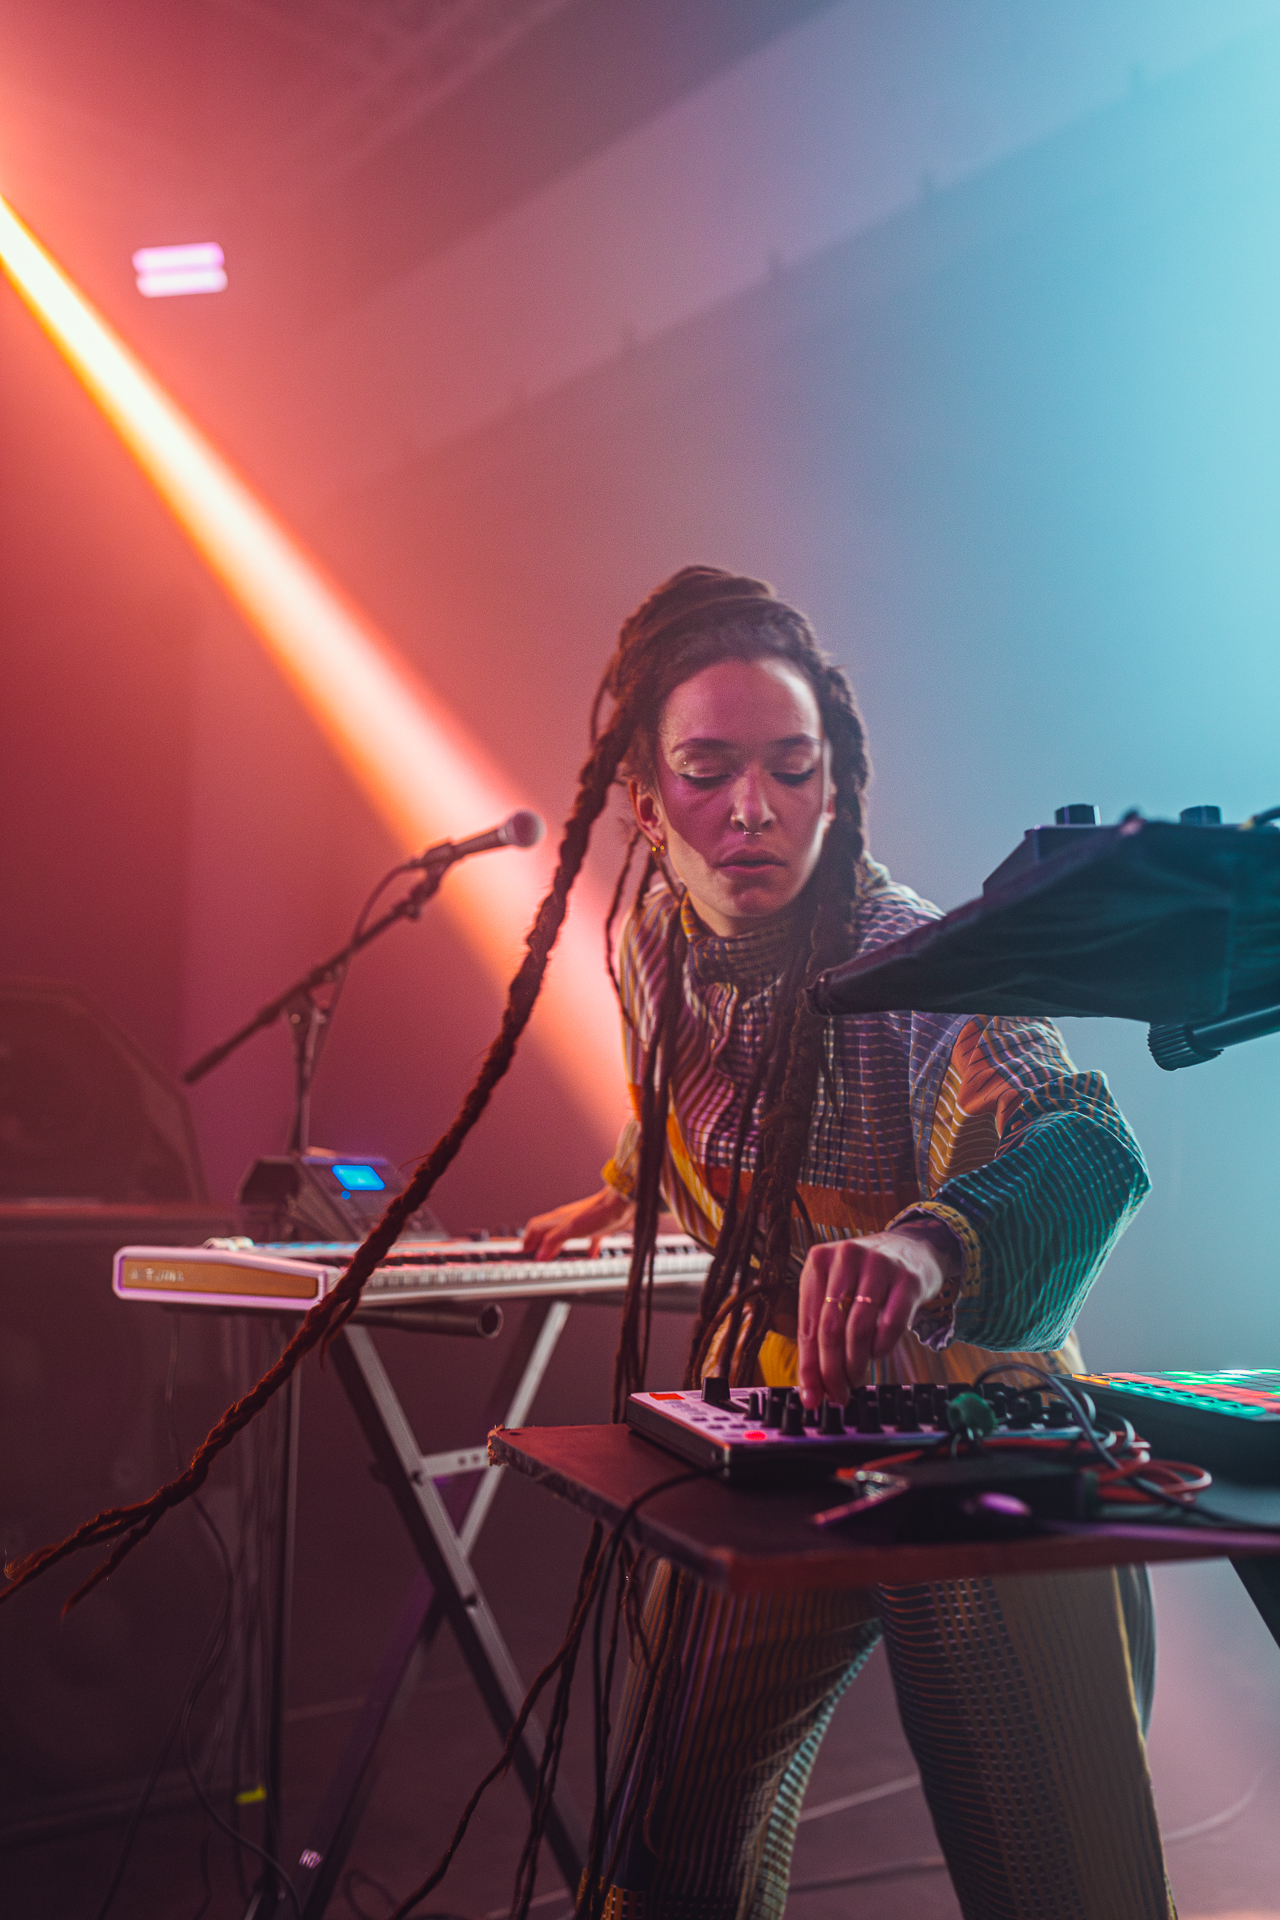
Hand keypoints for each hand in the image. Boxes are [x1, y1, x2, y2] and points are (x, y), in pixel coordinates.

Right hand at [522, 1187, 635, 1260]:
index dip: (527, 1239)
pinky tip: (591, 1254)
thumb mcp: (571, 1230)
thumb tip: (539, 1255)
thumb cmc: (598, 1212)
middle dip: (539, 1243)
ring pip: (566, 1235)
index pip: (535, 1228)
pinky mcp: (599, 1228)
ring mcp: (583, 1224)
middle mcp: (568, 1220)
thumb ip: (553, 1241)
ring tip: (554, 1255)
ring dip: (558, 1246)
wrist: (623, 1204)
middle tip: (534, 1254)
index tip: (523, 1251)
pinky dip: (587, 1248)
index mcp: (559, 1219)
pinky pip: (589, 1239)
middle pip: (548, 1231)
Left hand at [797, 1228, 953, 1407]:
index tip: (811, 1396)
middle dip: (831, 1370)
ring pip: (858, 1328)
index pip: (807, 1324)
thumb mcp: (837, 1288)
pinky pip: (891, 1325)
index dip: (808, 1366)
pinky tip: (877, 1354)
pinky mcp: (908, 1279)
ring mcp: (879, 1265)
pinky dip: (881, 1348)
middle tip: (836, 1395)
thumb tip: (812, 1383)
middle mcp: (846, 1257)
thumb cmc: (866, 1276)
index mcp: (818, 1261)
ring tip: (855, 1379)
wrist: (913, 1247)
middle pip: (831, 1328)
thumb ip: (822, 1327)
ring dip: (855, 1364)